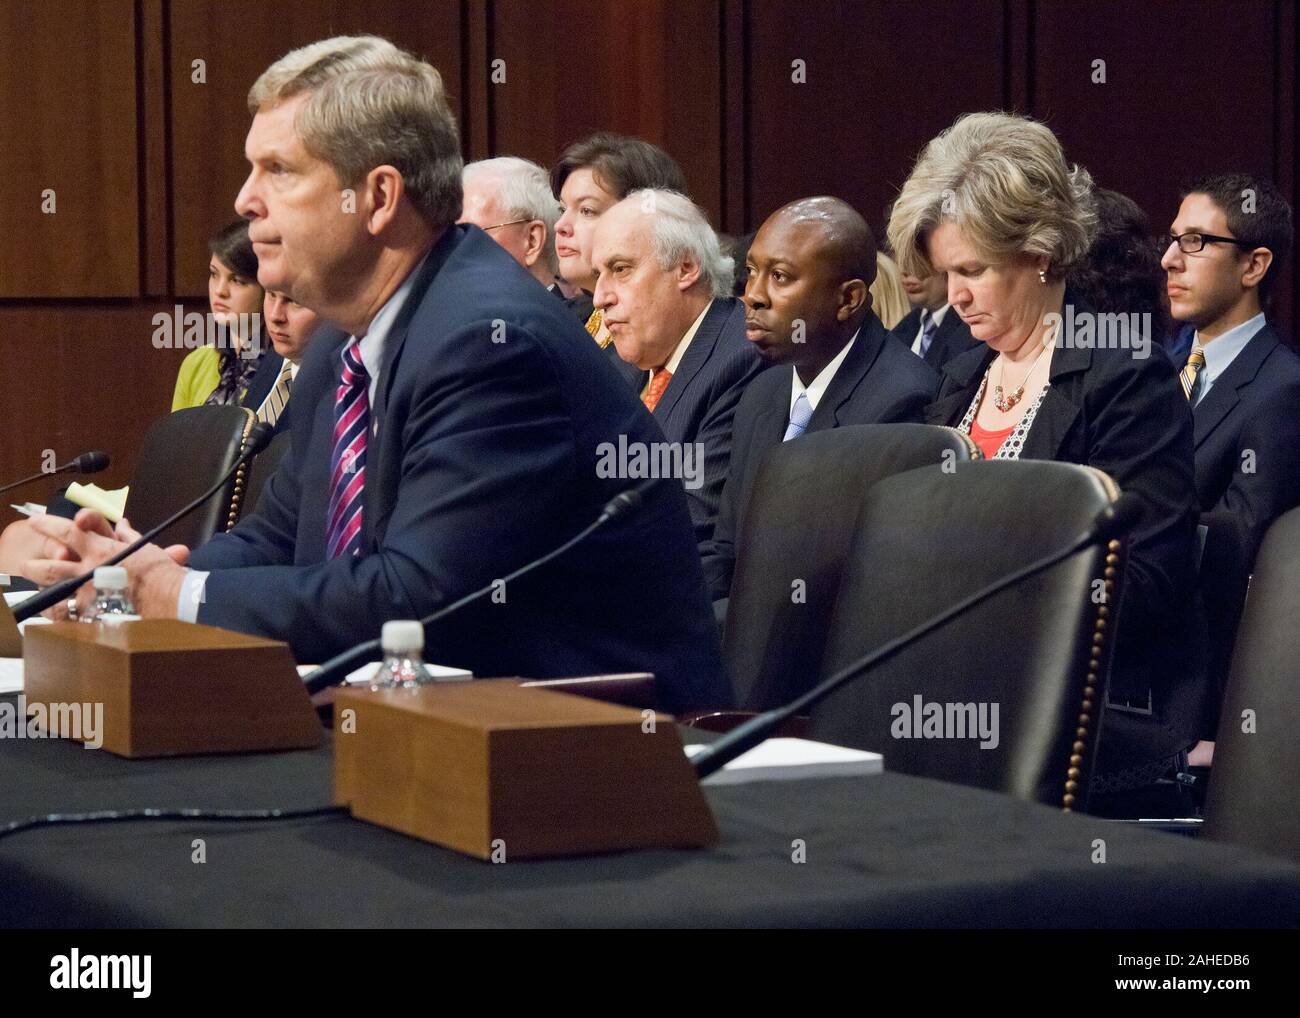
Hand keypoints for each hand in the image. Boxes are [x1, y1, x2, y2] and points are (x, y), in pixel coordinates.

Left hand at [25, 511, 189, 617]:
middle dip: (34, 565)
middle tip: (26, 565)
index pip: (68, 531)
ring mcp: (88, 595)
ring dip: (44, 591)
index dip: (48, 524)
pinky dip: (59, 614)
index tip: (35, 522)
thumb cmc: (163, 574)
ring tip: (39, 592)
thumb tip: (123, 525)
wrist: (173, 601)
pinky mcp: (91, 616)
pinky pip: (67, 615)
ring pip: (53, 592)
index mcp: (102, 550)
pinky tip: (54, 614)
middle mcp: (90, 570)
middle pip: (50, 565)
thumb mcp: (147, 548)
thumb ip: (129, 536)